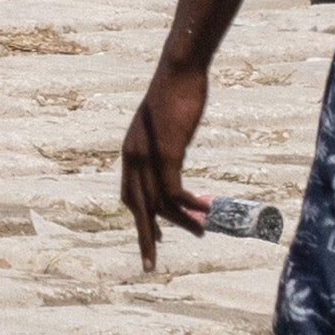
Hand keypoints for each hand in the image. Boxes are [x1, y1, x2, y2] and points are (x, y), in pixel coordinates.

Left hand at [116, 64, 208, 266]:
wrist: (178, 70)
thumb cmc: (176, 89)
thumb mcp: (166, 121)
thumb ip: (165, 138)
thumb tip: (174, 142)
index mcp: (131, 152)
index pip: (129, 195)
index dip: (142, 219)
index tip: (156, 236)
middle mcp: (133, 159)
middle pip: (137, 209)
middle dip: (146, 238)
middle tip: (150, 264)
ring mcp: (148, 158)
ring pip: (158, 205)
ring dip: (181, 222)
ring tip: (201, 232)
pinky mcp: (166, 155)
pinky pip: (174, 192)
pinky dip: (189, 205)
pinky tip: (205, 209)